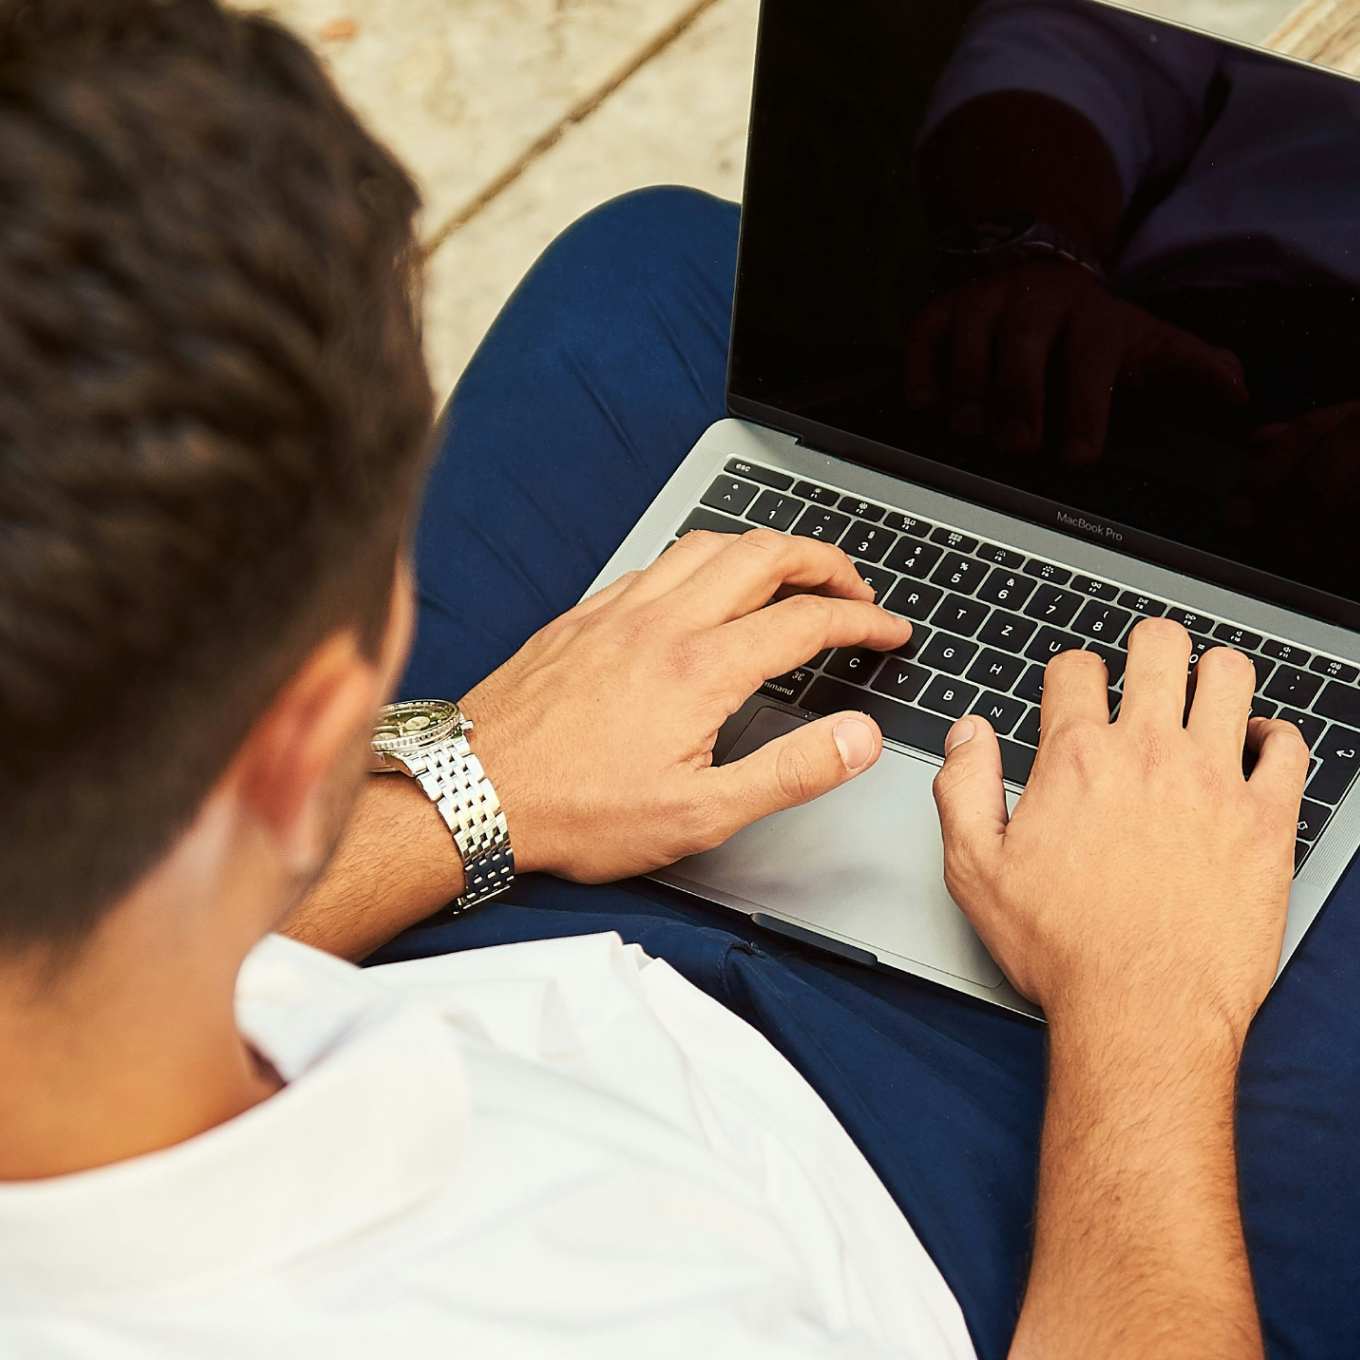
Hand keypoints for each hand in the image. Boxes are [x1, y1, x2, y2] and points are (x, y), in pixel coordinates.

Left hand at [464, 527, 911, 880]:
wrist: (470, 793)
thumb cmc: (574, 812)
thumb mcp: (699, 816)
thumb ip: (790, 773)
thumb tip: (856, 738)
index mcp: (700, 670)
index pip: (807, 620)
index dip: (863, 621)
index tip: (889, 632)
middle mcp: (662, 623)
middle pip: (765, 554)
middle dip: (825, 561)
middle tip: (855, 590)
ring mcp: (618, 611)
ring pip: (710, 543)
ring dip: (766, 549)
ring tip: (794, 575)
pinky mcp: (584, 615)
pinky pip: (658, 562)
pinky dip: (704, 561)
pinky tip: (707, 589)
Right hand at [904, 262, 1244, 466]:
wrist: (1039, 273)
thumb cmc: (1099, 336)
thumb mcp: (1151, 346)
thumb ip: (1191, 370)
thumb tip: (1237, 390)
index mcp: (1093, 316)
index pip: (1090, 357)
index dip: (1085, 408)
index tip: (1078, 460)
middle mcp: (1036, 301)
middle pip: (1024, 344)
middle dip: (1020, 399)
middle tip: (1019, 450)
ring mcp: (985, 302)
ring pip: (971, 336)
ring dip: (970, 389)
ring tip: (974, 434)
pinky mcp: (942, 309)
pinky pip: (924, 334)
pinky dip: (922, 370)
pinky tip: (927, 408)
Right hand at [932, 619, 1305, 1040]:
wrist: (1144, 1011)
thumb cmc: (1066, 955)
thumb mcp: (977, 874)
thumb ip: (963, 791)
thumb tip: (968, 735)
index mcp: (1079, 760)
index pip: (1077, 669)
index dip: (1075, 675)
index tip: (1083, 695)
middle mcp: (1150, 754)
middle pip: (1160, 647)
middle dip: (1152, 649)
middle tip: (1153, 672)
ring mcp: (1216, 781)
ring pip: (1230, 676)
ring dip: (1218, 677)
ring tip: (1211, 698)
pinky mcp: (1268, 819)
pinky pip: (1290, 746)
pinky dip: (1278, 738)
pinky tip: (1262, 750)